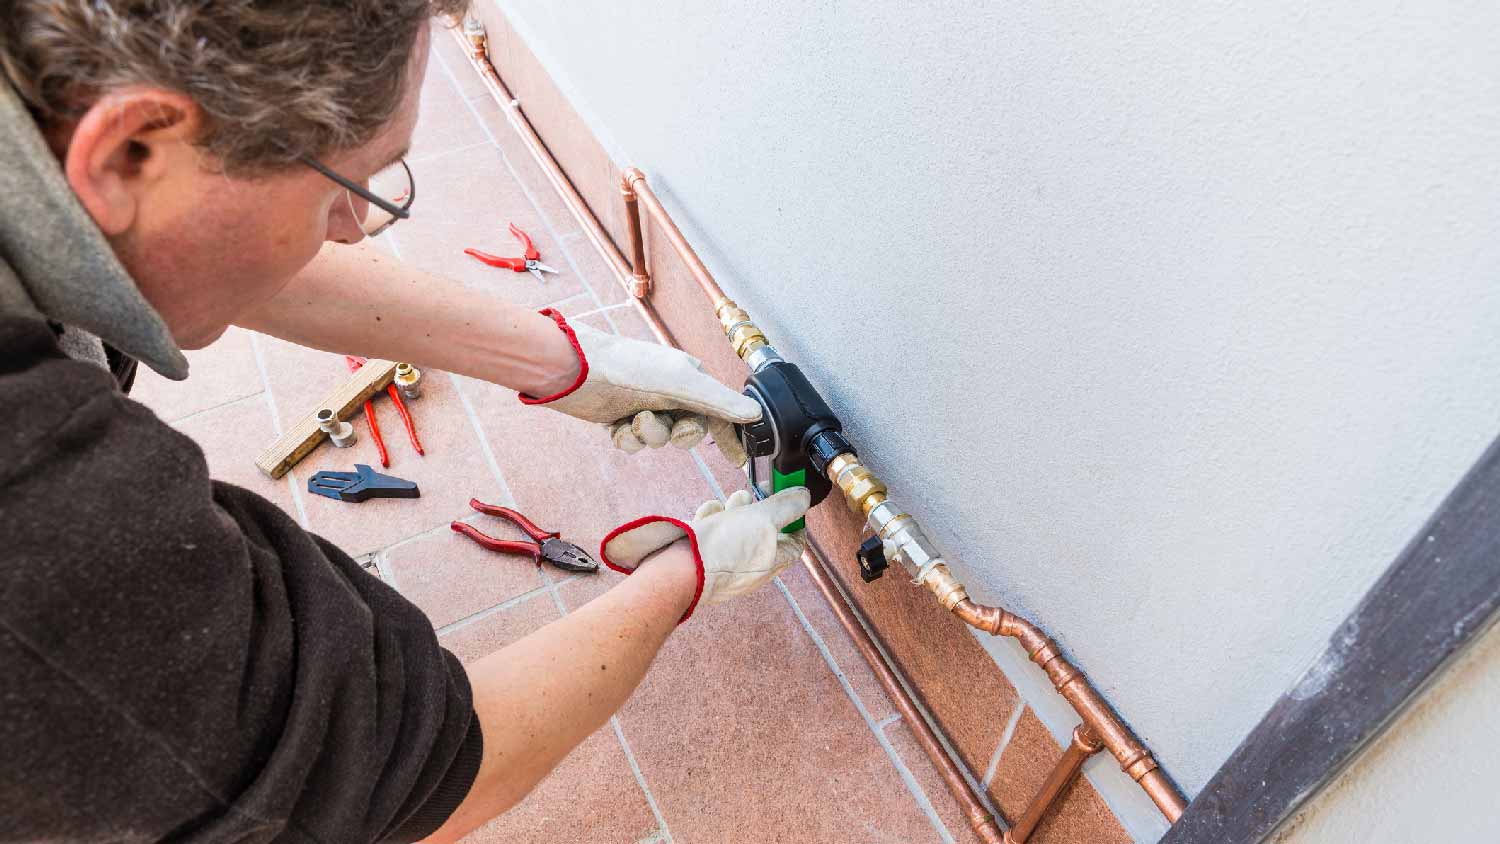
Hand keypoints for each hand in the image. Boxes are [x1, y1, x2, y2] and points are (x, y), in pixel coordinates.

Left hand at [522, 310, 759, 466]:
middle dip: (677, 434)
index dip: (730, 436)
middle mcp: (668, 392)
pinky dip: (626, 439)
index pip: (719, 412)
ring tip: (633, 419)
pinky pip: (632, 443)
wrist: (577, 370)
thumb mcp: (682, 384)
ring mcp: (643, 405)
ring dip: (647, 435)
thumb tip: (756, 414)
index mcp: (689, 378)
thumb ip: (720, 402)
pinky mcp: (618, 418)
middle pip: (688, 431)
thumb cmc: (631, 367)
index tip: (737, 459)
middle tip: (672, 428)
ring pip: (658, 439)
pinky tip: (615, 426)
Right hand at [599, 488, 810, 621]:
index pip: (794, 545)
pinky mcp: (700, 558)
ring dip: (731, 512)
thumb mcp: (763, 520)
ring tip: (725, 506)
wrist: (677, 569)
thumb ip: (786, 507)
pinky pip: (710, 535)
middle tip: (750, 497)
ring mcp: (723, 564)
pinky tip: (705, 516)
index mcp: (769, 563)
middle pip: (761, 533)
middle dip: (756, 510)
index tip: (793, 505)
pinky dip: (709, 521)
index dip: (796, 523)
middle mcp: (748, 568)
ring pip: (734, 530)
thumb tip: (804, 497)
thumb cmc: (723, 549)